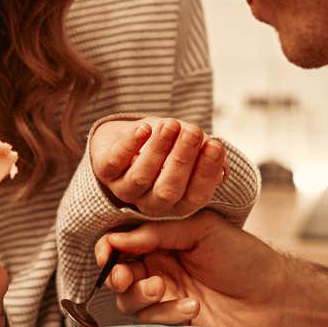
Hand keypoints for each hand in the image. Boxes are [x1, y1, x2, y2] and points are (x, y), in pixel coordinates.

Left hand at [90, 117, 227, 216]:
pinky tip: (144, 128)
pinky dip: (130, 145)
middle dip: (182, 159)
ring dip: (158, 149)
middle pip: (168, 189)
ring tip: (171, 124)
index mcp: (178, 202)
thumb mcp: (192, 148)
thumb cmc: (168, 145)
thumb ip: (208, 156)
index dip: (206, 172)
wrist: (132, 134)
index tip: (215, 144)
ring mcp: (125, 189)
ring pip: (142, 176)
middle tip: (193, 132)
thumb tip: (223, 168)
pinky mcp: (105, 171)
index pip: (196, 195)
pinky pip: (115, 162)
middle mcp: (151, 202)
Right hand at [96, 212, 296, 326]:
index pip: (124, 243)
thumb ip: (157, 232)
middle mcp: (161, 270)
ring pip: (130, 302)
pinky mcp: (174, 326)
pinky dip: (167, 314)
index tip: (107, 254)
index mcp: (166, 241)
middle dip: (118, 277)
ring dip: (141, 296)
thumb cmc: (246, 259)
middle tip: (126, 278)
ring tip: (163, 289)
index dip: (109, 249)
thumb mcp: (202, 229)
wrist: (275, 300)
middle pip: (120, 275)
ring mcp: (167, 299)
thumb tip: (117, 238)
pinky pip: (152, 323)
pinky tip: (193, 307)